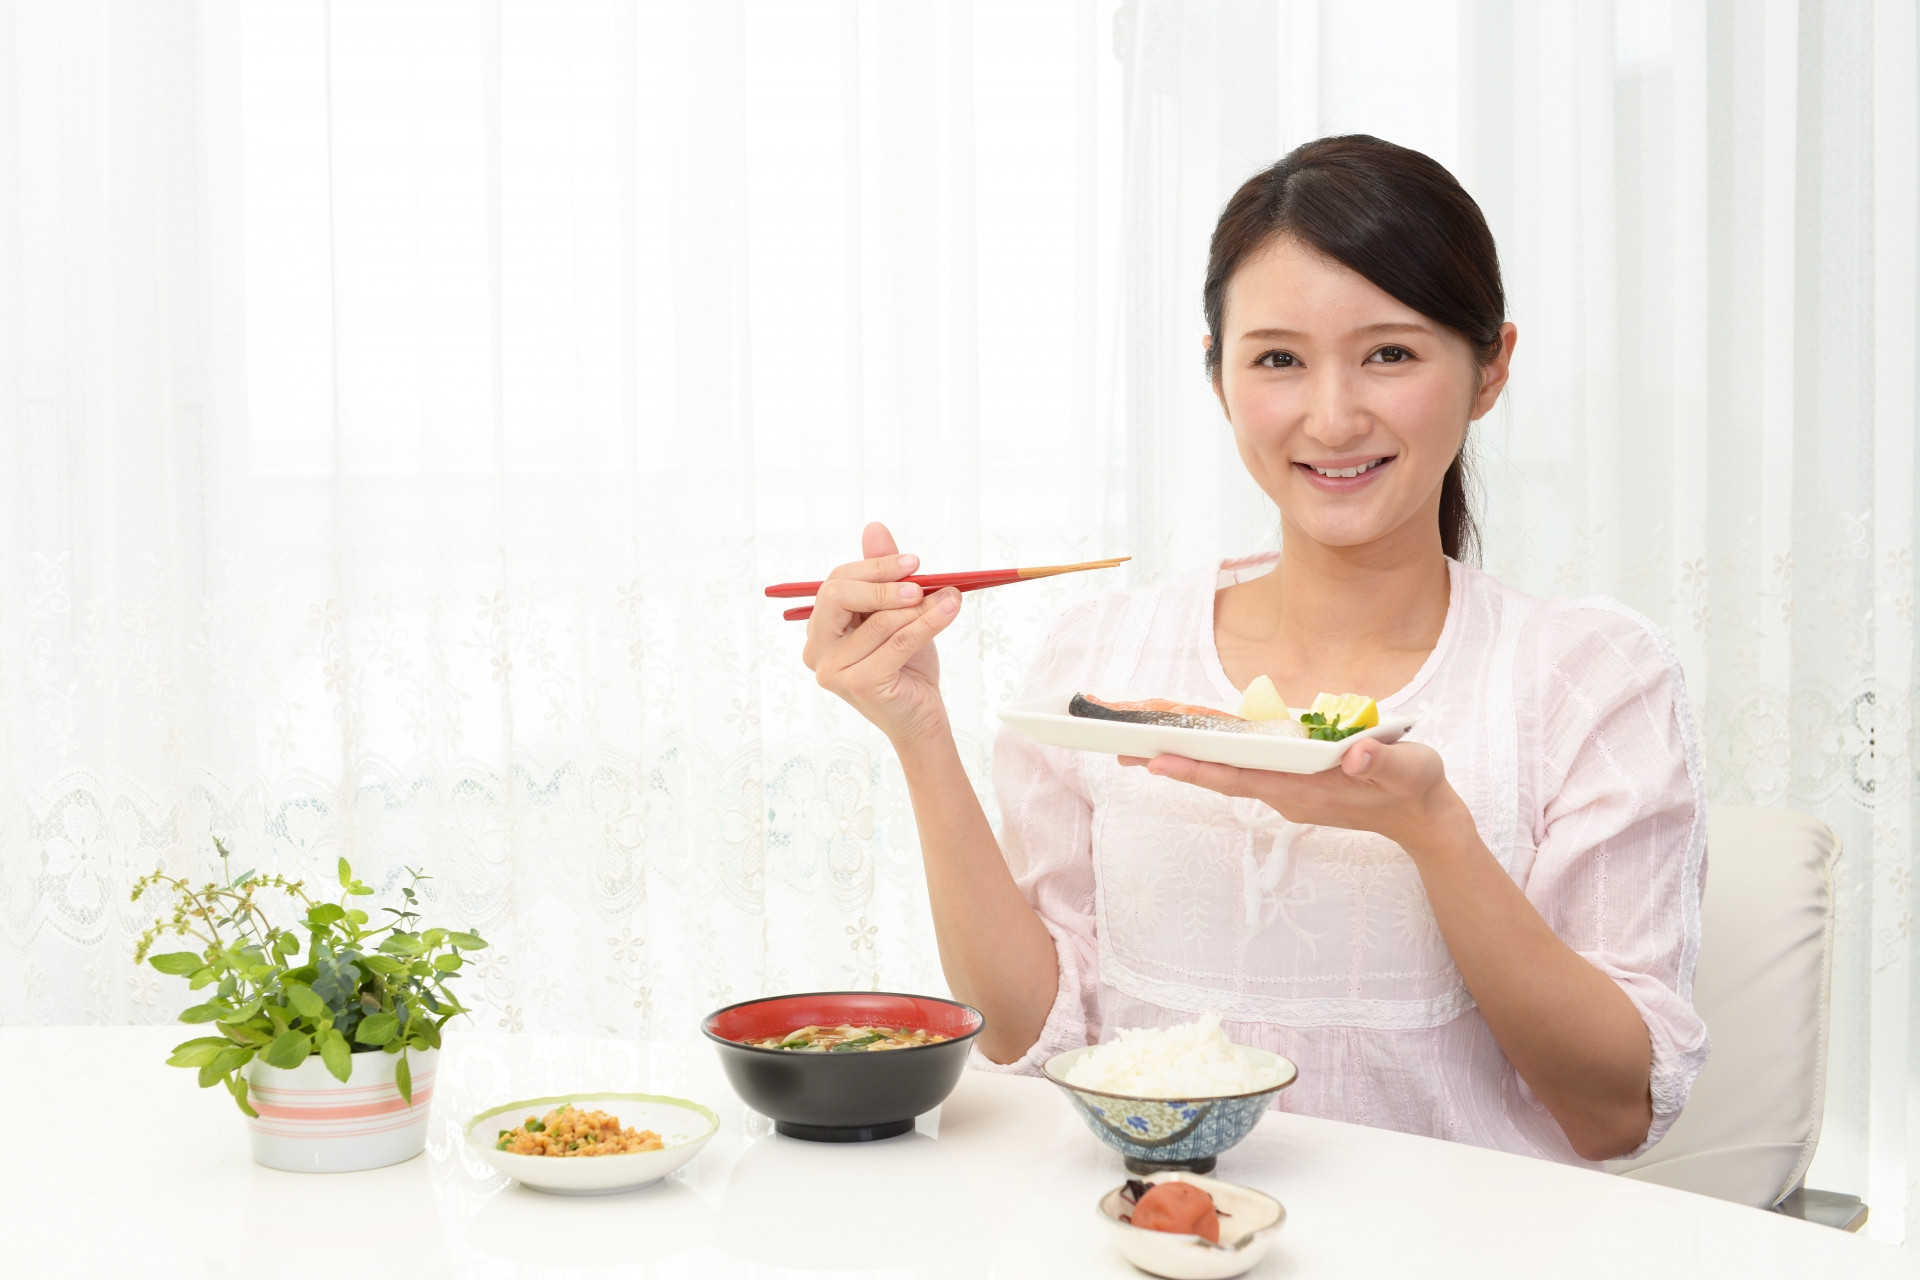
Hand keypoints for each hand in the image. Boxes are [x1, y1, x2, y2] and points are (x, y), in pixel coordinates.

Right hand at [803, 521, 962, 744]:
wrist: (921, 716)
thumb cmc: (907, 665)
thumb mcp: (896, 614)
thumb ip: (883, 575)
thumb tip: (874, 527)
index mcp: (819, 629)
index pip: (835, 583)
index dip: (873, 567)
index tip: (913, 562)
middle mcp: (816, 650)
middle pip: (838, 595)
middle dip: (881, 582)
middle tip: (920, 579)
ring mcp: (833, 671)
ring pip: (880, 620)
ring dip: (920, 605)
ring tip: (950, 597)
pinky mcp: (860, 684)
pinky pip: (899, 641)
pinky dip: (929, 621)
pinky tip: (950, 609)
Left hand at [1122, 738, 1462, 852]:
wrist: (1425, 819)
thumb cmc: (1418, 788)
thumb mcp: (1411, 769)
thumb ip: (1382, 762)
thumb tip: (1351, 756)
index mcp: (1306, 789)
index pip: (1241, 778)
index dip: (1199, 769)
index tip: (1157, 761)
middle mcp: (1287, 794)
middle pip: (1222, 777)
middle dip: (1175, 764)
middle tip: (1122, 750)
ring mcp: (1288, 792)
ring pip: (1229, 775)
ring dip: (1188, 761)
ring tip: (1142, 746)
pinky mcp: (1293, 786)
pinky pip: (1245, 772)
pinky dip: (1215, 759)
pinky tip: (1193, 747)